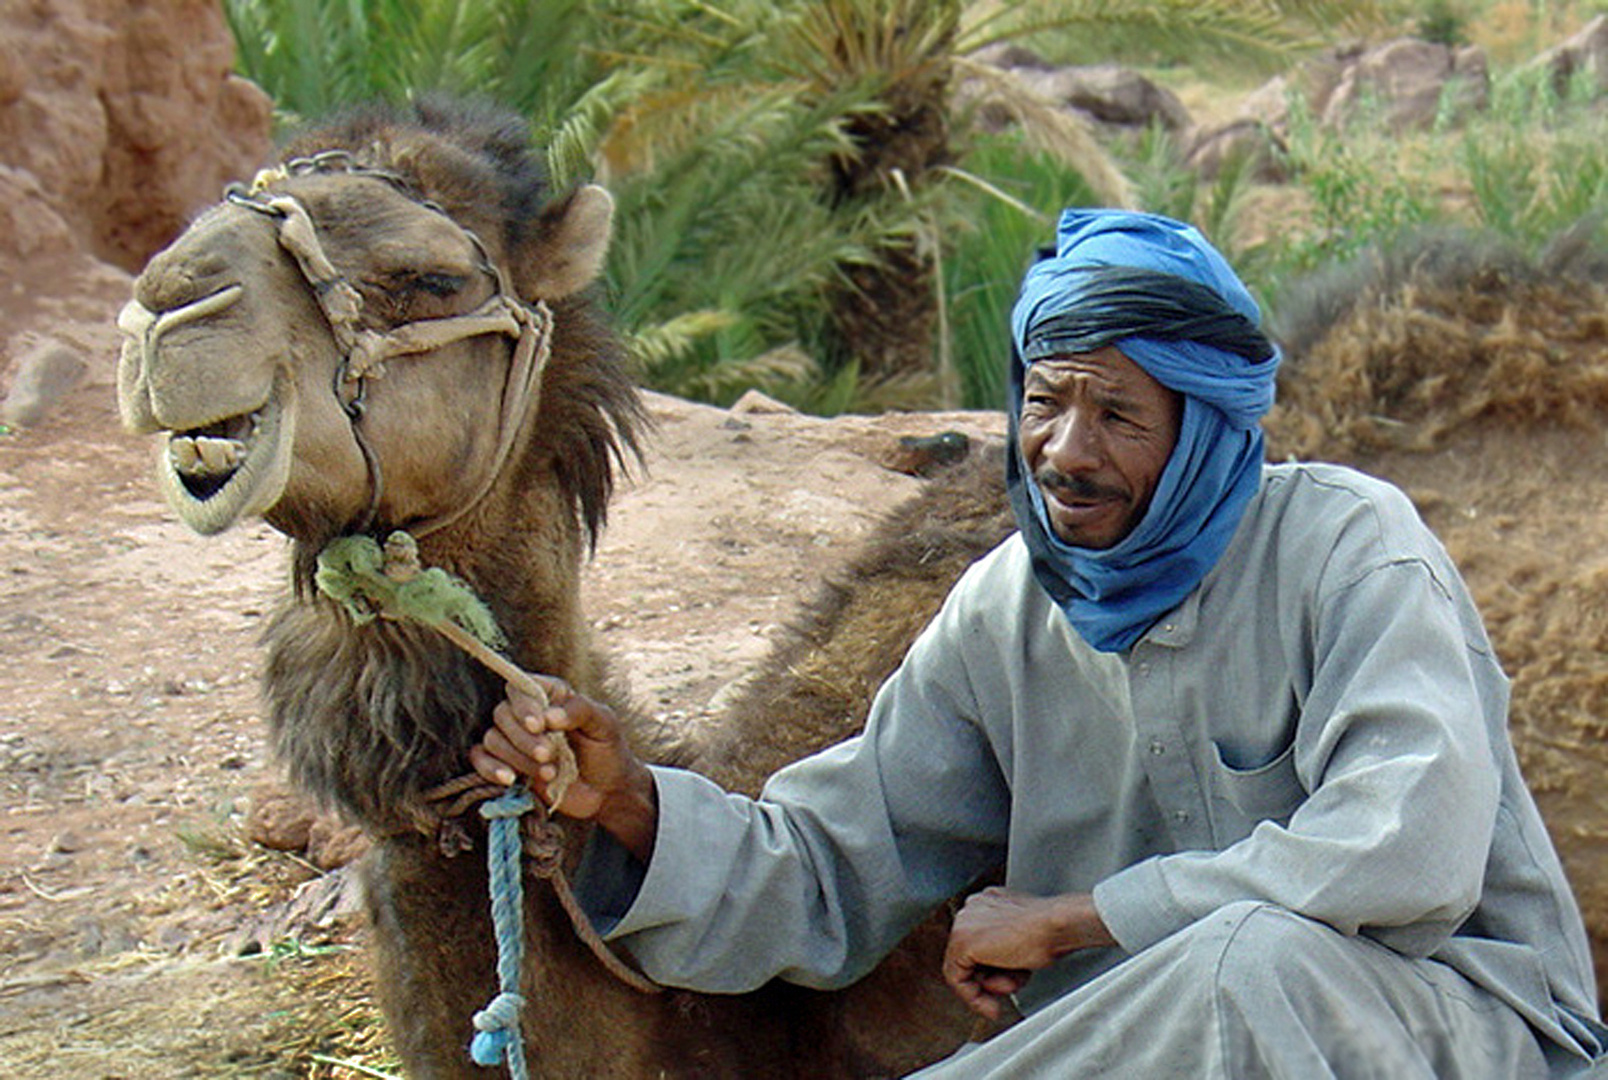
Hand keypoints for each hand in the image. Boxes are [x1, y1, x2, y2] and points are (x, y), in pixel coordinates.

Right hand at [470, 677, 657, 860]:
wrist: (607, 791)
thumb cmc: (608, 750)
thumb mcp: (604, 724)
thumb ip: (580, 710)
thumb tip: (548, 716)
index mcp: (550, 695)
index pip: (520, 687)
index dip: (524, 705)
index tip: (539, 725)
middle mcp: (527, 714)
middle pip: (502, 714)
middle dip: (524, 739)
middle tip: (549, 755)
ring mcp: (514, 740)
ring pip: (493, 739)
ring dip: (518, 758)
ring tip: (549, 773)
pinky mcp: (506, 764)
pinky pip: (480, 759)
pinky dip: (490, 769)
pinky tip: (510, 779)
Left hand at [941, 887, 1115, 1020]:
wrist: (1055, 925)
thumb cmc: (1050, 930)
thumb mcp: (1024, 938)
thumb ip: (1007, 947)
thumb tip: (1004, 967)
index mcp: (988, 903)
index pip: (980, 943)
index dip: (993, 970)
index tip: (1004, 985)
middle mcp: (972, 909)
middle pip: (970, 956)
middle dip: (991, 980)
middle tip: (1003, 997)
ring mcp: (964, 923)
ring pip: (964, 968)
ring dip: (992, 986)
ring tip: (1012, 984)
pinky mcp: (962, 942)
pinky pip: (957, 978)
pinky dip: (973, 998)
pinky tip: (992, 1007)